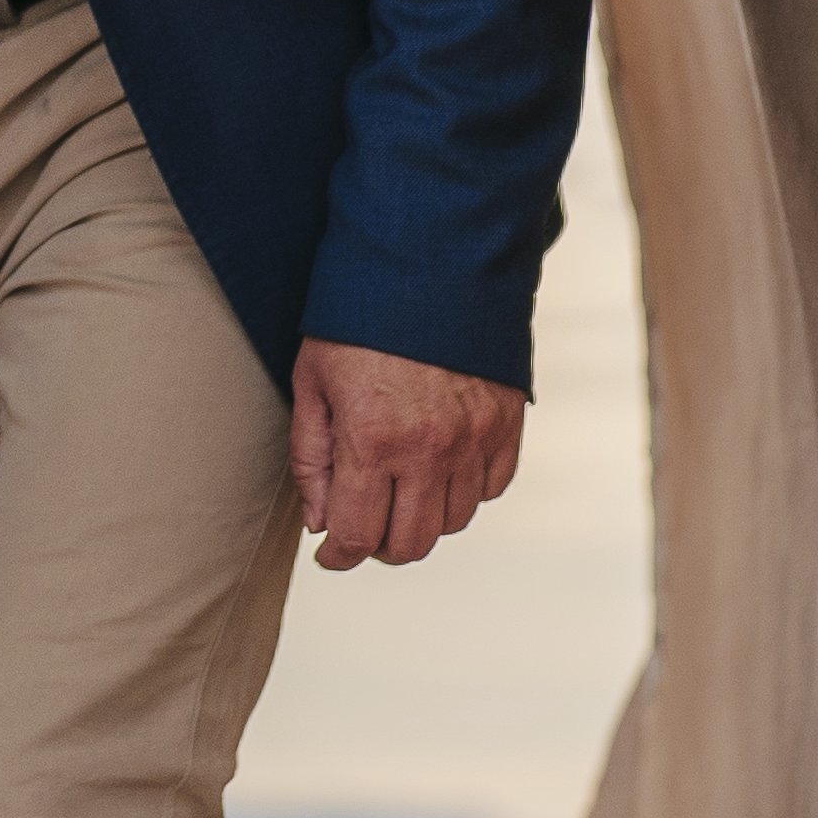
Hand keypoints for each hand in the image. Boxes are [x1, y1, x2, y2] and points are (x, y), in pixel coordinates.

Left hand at [289, 340, 522, 570]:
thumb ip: (312, 458)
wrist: (427, 261)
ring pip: (453, 523)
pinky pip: (492, 488)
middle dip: (380, 547)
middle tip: (364, 527)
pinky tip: (440, 470)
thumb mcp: (312, 381)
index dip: (339, 556)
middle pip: (411, 544)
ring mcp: (474, 438)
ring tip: (400, 492)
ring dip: (423, 520)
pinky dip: (466, 492)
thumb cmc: (359, 318)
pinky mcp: (506, 423)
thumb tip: (320, 520)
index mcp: (373, 439)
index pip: (358, 535)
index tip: (330, 554)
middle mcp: (430, 449)